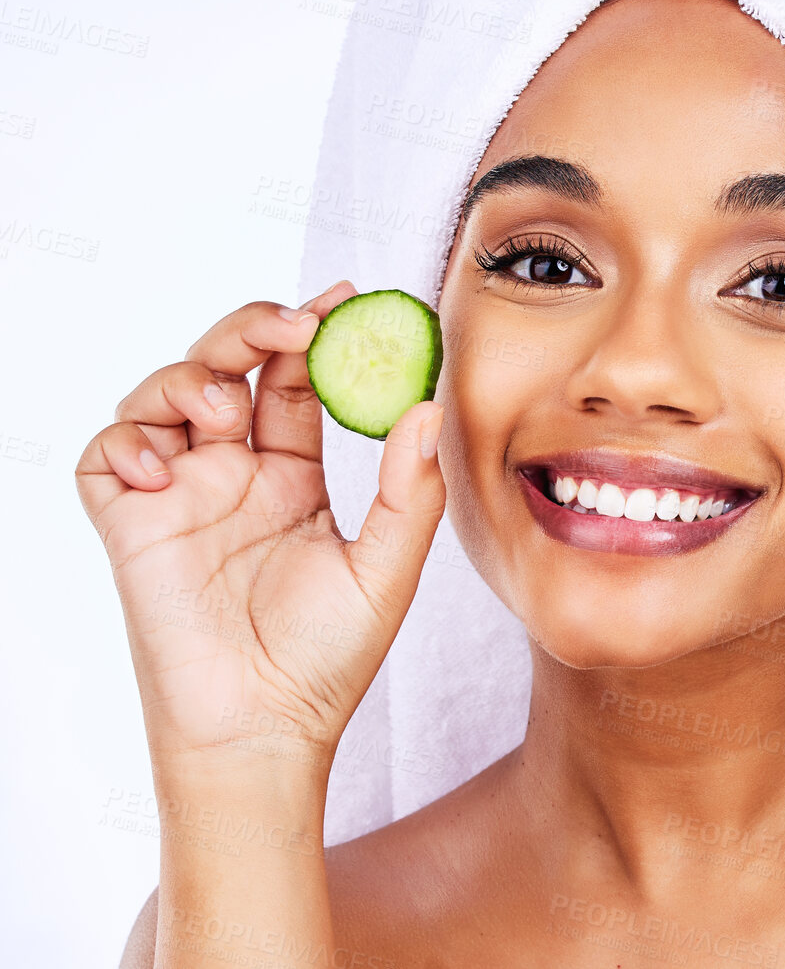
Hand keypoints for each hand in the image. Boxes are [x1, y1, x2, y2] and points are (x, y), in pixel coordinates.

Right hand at [75, 281, 445, 775]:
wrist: (264, 735)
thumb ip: (409, 489)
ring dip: (191, 380)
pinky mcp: (131, 527)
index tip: (343, 300)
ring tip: (226, 417)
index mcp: (291, 475)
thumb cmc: (327, 661)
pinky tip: (167, 464)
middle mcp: (232, 475)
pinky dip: (129, 440)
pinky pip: (106, 455)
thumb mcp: (387, 567)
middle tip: (290, 325)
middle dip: (250, 328)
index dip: (312, 334)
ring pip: (163, 394)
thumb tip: (427, 407)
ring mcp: (180, 497)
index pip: (293, 380)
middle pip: (226, 365)